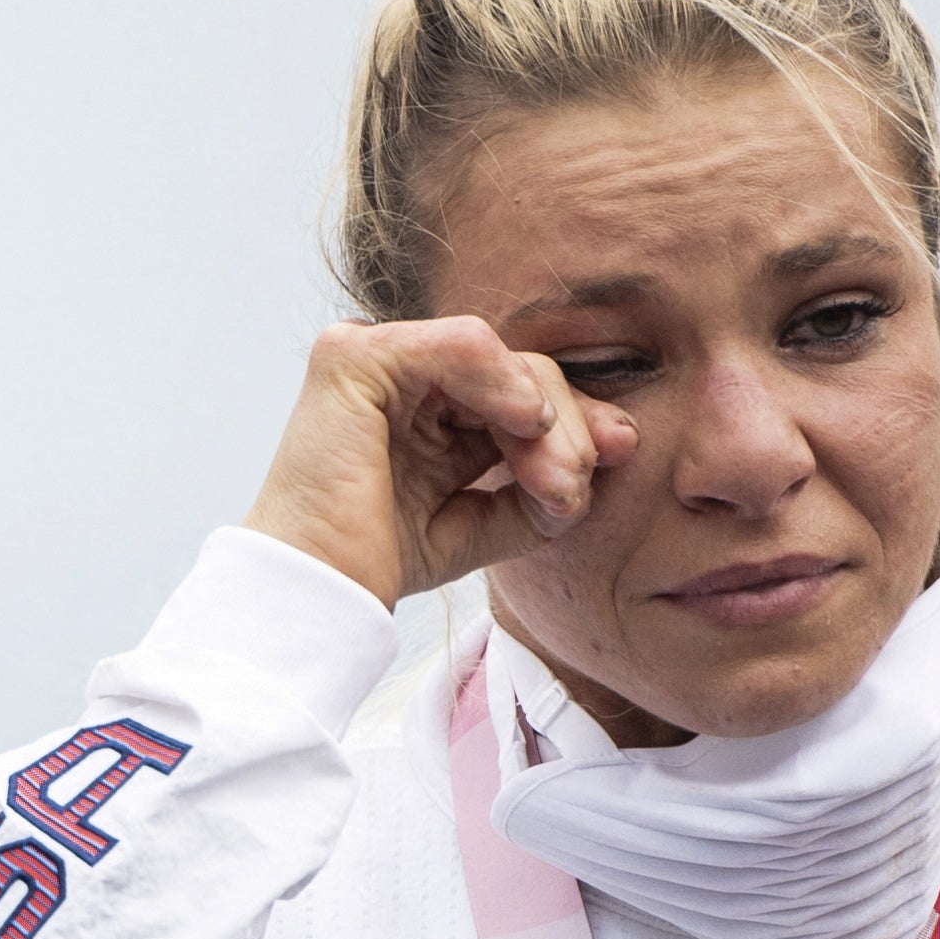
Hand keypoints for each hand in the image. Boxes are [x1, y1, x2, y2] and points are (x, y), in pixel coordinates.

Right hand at [240, 319, 640, 608]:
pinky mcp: (355, 357)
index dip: (574, 421)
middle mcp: (400, 374)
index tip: (618, 456)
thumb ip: (538, 489)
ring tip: (557, 479)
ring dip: (547, 417)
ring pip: (500, 358)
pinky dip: (505, 381)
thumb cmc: (381, 563)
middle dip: (567, 427)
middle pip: (518, 372)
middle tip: (577, 486)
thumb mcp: (481, 524)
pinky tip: (528, 422)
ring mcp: (373, 357)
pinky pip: (462, 344)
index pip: (518, 392)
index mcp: (423, 406)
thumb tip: (612, 450)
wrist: (321, 594)